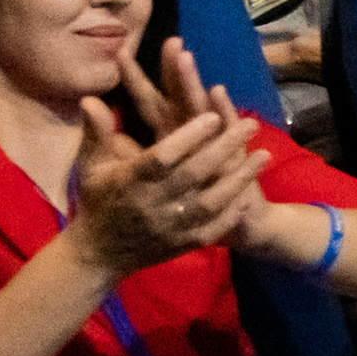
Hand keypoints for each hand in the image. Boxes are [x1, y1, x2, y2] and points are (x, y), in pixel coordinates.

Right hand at [71, 41, 269, 278]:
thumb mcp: (91, 166)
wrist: (98, 255)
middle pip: (194, 174)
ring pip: (211, 202)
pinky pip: (212, 229)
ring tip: (265, 154)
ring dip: (239, 178)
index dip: (189, 137)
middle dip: (224, 148)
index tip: (213, 116)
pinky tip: (250, 193)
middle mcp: (152, 203)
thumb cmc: (98, 201)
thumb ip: (97, 133)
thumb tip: (91, 99)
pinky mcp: (182, 244)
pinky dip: (232, 212)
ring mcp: (170, 226)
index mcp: (130, 180)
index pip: (163, 157)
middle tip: (251, 124)